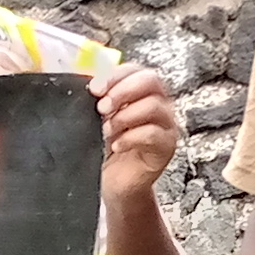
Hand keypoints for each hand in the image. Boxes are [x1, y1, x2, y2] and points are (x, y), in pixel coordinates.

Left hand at [89, 61, 178, 205]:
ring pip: (153, 107)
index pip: (135, 70)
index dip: (115, 75)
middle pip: (150, 80)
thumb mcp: (97, 120)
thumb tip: (87, 83)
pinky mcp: (166, 147)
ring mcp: (165, 125)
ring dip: (124, 116)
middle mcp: (158, 104)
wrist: (114, 185)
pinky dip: (131, 138)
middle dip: (122, 91)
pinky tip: (116, 146)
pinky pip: (153, 134)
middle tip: (102, 108)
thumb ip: (97, 100)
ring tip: (106, 131)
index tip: (95, 89)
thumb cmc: (106, 150)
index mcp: (141, 92)